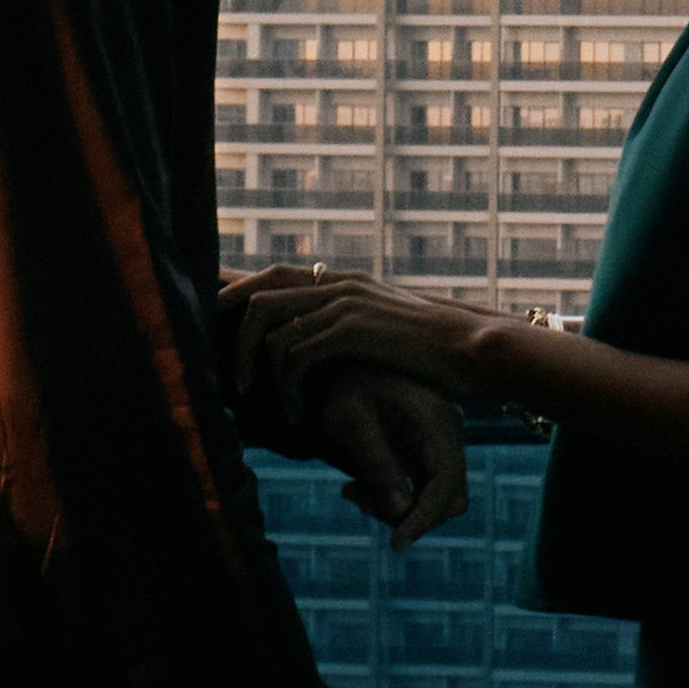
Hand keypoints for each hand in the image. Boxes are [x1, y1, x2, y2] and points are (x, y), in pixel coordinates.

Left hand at [238, 268, 491, 408]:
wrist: (474, 348)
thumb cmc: (437, 351)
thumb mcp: (390, 331)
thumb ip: (358, 328)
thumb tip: (332, 346)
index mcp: (346, 282)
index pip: (277, 275)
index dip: (239, 290)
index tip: (214, 313)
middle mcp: (340, 285)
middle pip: (261, 293)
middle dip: (232, 329)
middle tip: (227, 370)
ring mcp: (344, 304)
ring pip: (271, 327)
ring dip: (256, 368)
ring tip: (262, 402)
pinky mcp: (351, 330)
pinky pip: (295, 353)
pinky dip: (286, 386)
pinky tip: (297, 412)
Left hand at [311, 364, 470, 545]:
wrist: (351, 365)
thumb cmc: (346, 387)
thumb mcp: (350, 421)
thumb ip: (376, 464)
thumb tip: (400, 512)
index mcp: (435, 420)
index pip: (445, 482)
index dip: (424, 519)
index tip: (395, 545)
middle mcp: (449, 432)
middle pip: (449, 497)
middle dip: (408, 515)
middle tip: (357, 499)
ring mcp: (444, 443)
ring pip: (438, 498)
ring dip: (399, 508)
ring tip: (353, 490)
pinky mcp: (432, 452)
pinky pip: (425, 490)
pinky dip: (396, 498)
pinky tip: (359, 485)